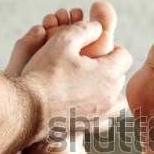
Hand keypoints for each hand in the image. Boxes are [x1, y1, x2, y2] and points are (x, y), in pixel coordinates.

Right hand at [20, 20, 131, 142]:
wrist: (28, 110)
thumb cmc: (44, 73)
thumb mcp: (62, 42)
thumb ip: (84, 30)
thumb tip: (98, 26)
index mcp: (108, 74)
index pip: (124, 56)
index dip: (112, 48)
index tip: (96, 48)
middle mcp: (111, 96)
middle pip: (120, 77)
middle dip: (109, 67)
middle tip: (88, 64)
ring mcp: (102, 114)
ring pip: (118, 100)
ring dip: (110, 91)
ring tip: (92, 85)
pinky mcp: (91, 127)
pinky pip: (106, 120)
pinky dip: (102, 112)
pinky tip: (88, 105)